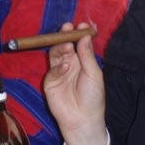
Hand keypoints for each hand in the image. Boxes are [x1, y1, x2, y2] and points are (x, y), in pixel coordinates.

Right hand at [44, 22, 107, 144]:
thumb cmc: (93, 97)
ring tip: (67, 46)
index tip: (82, 25)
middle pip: (64, 45)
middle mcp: (69, 64)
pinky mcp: (50, 82)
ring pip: (56, 54)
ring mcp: (59, 72)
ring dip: (61, 47)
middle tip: (67, 27)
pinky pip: (52, 70)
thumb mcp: (94, 74)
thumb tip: (84, 36)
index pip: (78, 43)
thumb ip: (87, 56)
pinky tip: (66, 67)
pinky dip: (58, 66)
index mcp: (82, 61)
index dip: (79, 33)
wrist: (83, 120)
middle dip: (65, 35)